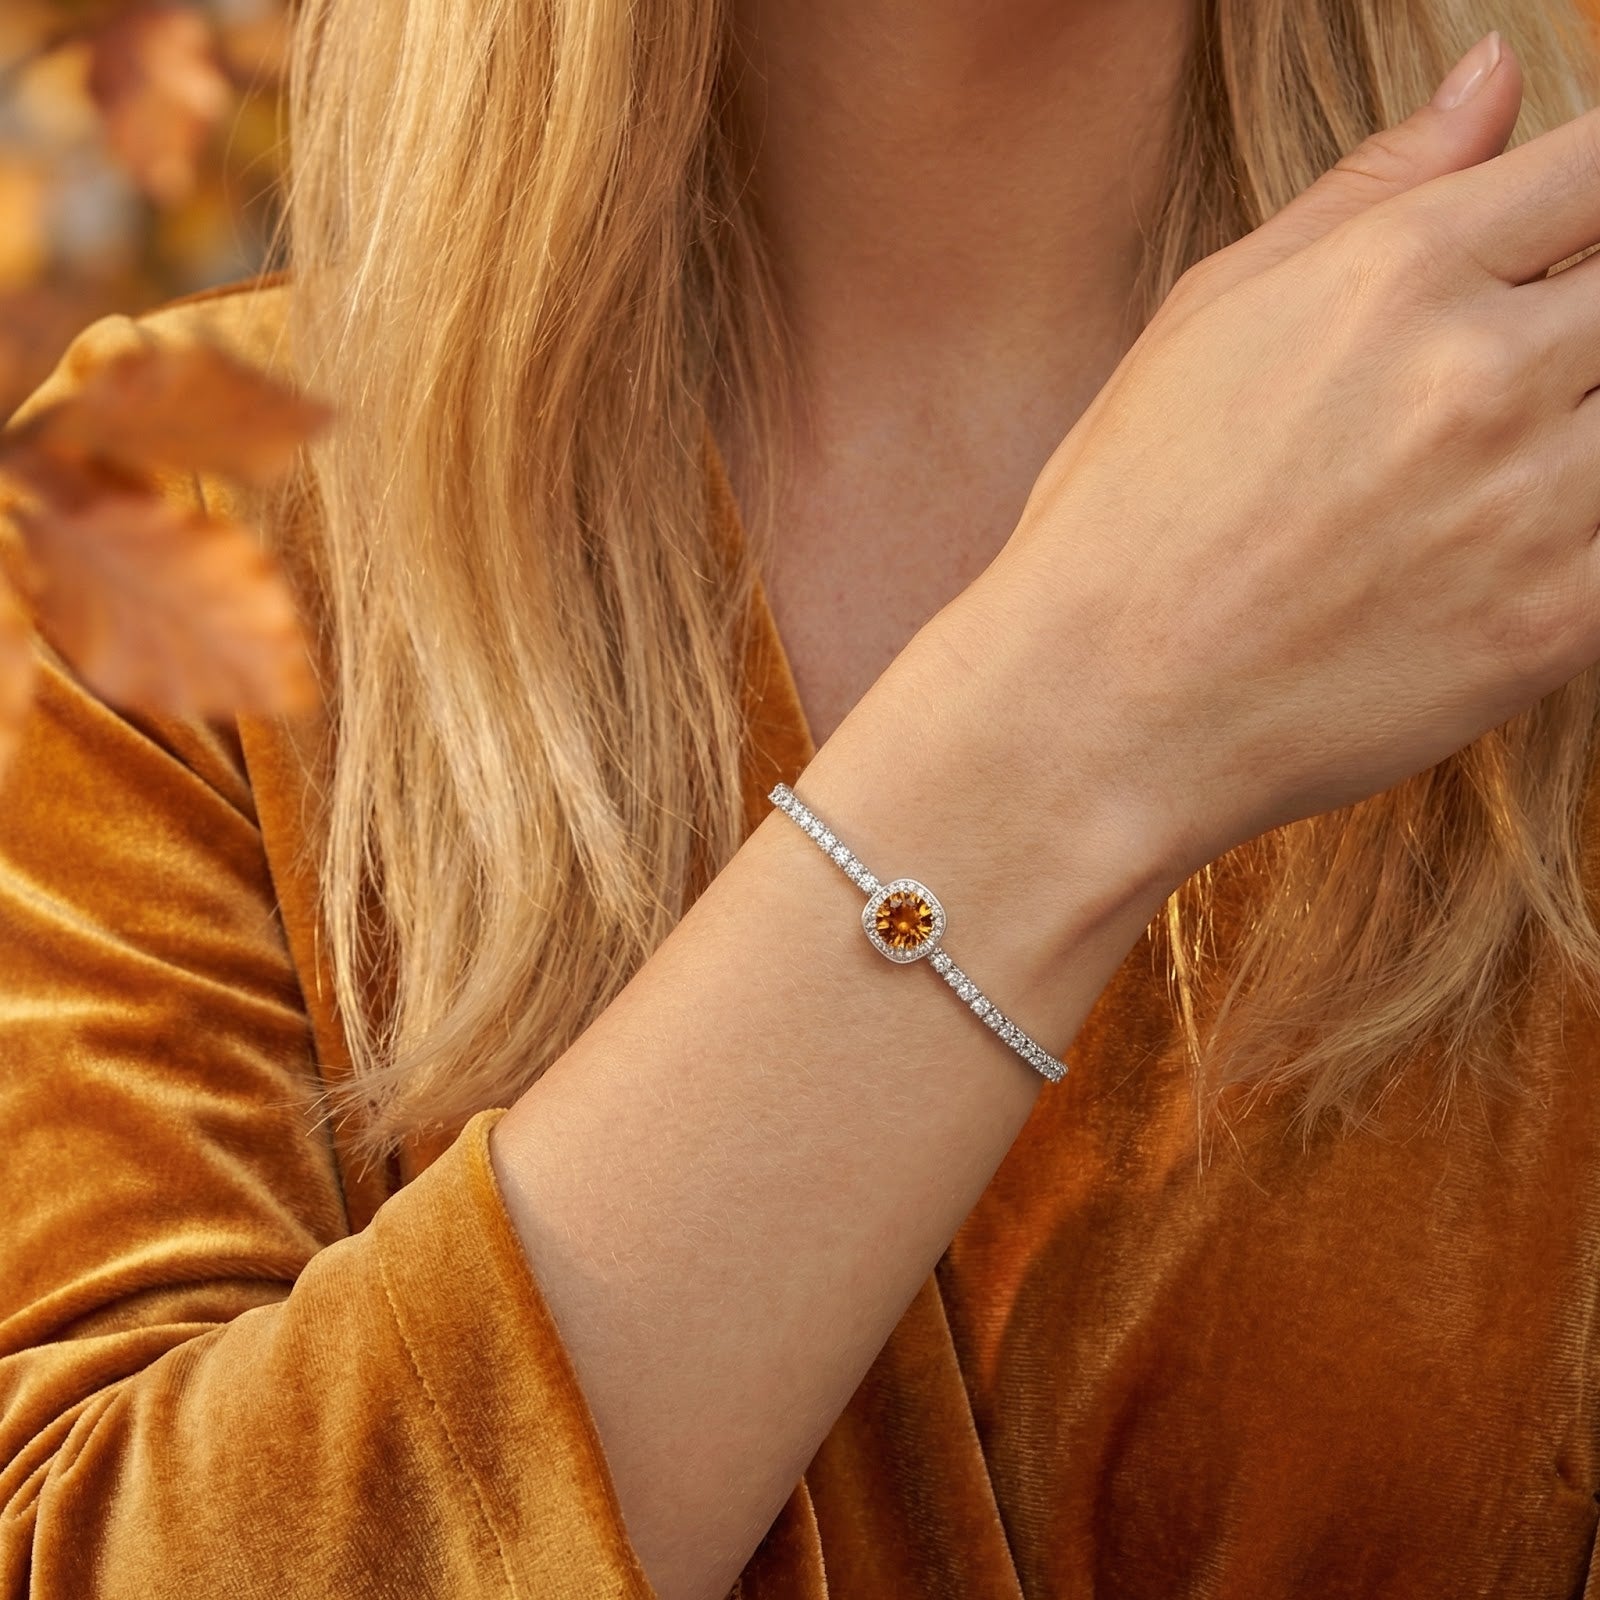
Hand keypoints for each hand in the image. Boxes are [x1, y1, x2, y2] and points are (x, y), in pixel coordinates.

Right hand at [947, 34, 1599, 882]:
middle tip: (1506, 383)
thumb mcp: (1207, 317)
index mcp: (1395, 273)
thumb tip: (1496, 78)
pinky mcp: (1556, 623)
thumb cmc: (1124, 517)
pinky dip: (1598, 525)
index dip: (1598, 198)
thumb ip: (1367, 189)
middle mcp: (1480, 371)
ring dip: (1587, 420)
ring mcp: (1531, 502)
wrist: (1095, 709)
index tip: (1570, 244)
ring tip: (1490, 462)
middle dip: (1589, 313)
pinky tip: (1519, 538)